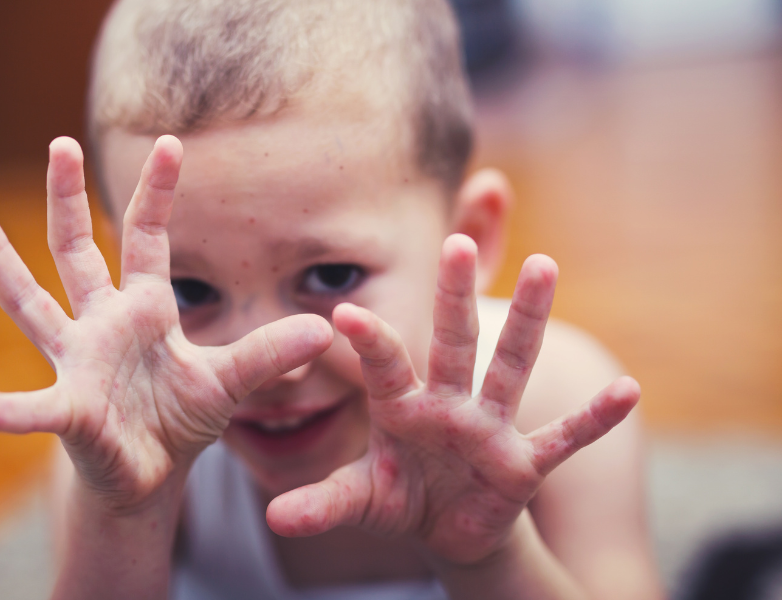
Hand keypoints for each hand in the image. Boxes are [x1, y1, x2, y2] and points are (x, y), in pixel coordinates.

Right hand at [0, 136, 332, 512]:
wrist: (150, 476)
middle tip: (57, 142)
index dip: (159, 194)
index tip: (172, 142)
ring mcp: (77, 362)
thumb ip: (268, 353)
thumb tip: (322, 330)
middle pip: (77, 250)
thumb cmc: (181, 420)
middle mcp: (101, 324)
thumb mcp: (230, 382)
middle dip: (66, 199)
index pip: (148, 239)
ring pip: (29, 301)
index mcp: (144, 309)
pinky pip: (28, 408)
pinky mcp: (67, 410)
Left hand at [266, 234, 639, 564]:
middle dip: (454, 296)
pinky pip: (563, 438)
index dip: (368, 342)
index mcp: (402, 406)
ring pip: (510, 366)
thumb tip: (273, 519)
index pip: (384, 366)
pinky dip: (593, 419)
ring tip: (545, 266)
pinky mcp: (524, 463)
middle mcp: (449, 404)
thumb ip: (323, 503)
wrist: (445, 527)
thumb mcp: (361, 501)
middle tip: (454, 242)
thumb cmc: (400, 498)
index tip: (341, 313)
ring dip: (527, 322)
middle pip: (454, 342)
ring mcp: (490, 428)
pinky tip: (628, 389)